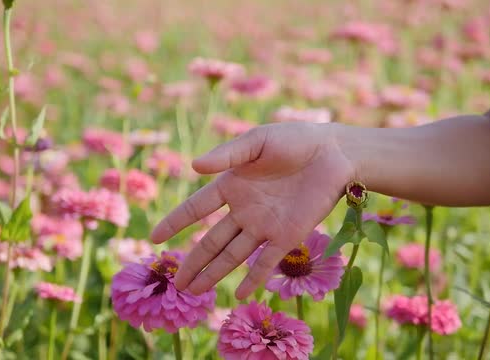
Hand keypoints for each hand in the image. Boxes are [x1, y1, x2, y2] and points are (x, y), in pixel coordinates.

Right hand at [151, 122, 354, 298]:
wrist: (335, 153)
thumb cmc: (295, 140)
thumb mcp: (258, 140)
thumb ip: (228, 154)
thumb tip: (194, 167)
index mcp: (232, 185)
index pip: (196, 208)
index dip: (175, 223)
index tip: (154, 239)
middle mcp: (244, 210)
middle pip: (211, 241)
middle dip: (193, 262)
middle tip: (176, 284)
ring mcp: (265, 225)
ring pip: (233, 256)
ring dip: (215, 274)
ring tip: (195, 293)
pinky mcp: (288, 236)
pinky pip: (267, 261)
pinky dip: (254, 278)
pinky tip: (239, 295)